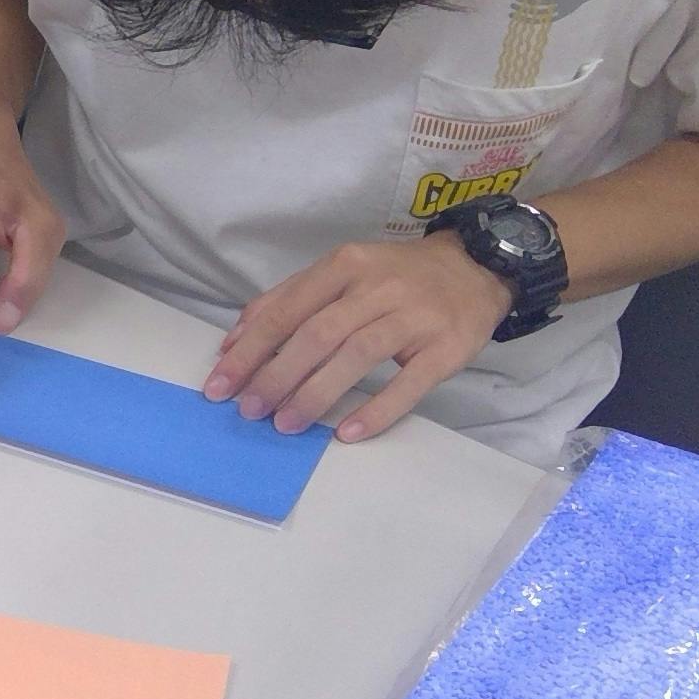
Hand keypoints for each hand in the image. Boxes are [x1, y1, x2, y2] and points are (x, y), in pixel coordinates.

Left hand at [206, 233, 509, 440]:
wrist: (477, 268)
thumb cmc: (398, 276)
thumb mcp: (343, 271)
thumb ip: (290, 299)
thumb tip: (236, 339)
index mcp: (345, 266)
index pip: (288, 309)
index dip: (250, 349)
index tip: (221, 382)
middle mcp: (378, 286)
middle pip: (317, 334)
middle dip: (275, 375)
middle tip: (249, 410)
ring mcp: (415, 317)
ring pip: (356, 356)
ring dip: (315, 393)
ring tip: (285, 423)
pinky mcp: (445, 347)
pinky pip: (408, 383)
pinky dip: (376, 410)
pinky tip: (347, 433)